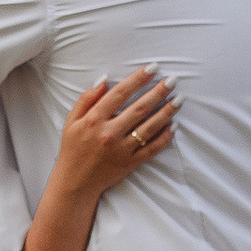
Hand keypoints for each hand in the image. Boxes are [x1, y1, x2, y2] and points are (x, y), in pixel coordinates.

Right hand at [54, 68, 176, 201]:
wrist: (75, 182)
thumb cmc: (73, 148)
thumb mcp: (71, 121)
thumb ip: (87, 99)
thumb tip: (104, 79)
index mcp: (94, 120)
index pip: (120, 93)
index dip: (137, 79)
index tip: (152, 68)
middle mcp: (109, 133)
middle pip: (139, 108)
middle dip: (158, 92)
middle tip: (173, 80)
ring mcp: (122, 149)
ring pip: (150, 127)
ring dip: (166, 112)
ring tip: (178, 100)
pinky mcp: (131, 162)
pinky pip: (152, 149)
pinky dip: (164, 138)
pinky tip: (173, 126)